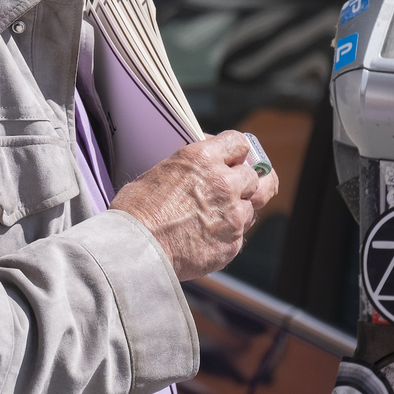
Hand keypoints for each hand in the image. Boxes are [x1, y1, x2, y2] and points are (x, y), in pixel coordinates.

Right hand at [109, 131, 279, 280]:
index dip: (237, 153)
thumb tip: (199, 169)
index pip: (239, 144)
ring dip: (238, 209)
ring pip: (252, 207)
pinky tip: (207, 236)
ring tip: (216, 216)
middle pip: (256, 177)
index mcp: (203, 159)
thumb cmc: (138, 210)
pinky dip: (228, 234)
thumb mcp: (161, 172)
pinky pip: (240, 234)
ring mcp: (232, 215)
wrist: (137, 249)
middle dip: (245, 182)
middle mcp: (224, 183)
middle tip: (233, 188)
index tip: (233, 159)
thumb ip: (191, 168)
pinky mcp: (232, 244)